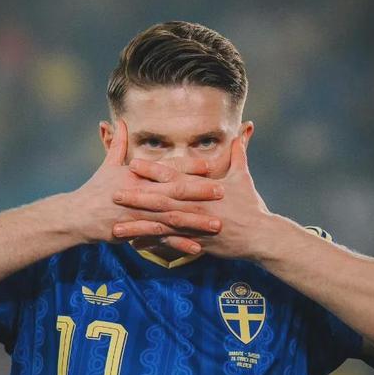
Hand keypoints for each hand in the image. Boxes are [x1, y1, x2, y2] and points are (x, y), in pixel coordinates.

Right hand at [68, 120, 223, 253]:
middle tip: (223, 192)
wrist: (77, 216)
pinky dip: (179, 244)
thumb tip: (120, 121)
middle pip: (175, 192)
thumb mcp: (107, 165)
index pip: (168, 169)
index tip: (211, 165)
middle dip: (200, 192)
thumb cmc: (94, 190)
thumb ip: (118, 144)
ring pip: (172, 217)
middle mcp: (141, 194)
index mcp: (138, 176)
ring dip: (196, 221)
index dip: (190, 167)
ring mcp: (140, 215)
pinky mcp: (137, 233)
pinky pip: (161, 240)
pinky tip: (196, 249)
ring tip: (217, 224)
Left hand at [114, 137, 274, 259]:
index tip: (132, 164)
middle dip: (136, 196)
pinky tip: (134, 245)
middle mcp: (195, 206)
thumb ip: (239, 152)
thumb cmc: (252, 206)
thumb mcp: (244, 176)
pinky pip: (169, 245)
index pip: (173, 175)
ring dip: (137, 225)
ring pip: (161, 224)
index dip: (151, 170)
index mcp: (202, 188)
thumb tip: (244, 129)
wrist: (261, 236)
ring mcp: (194, 226)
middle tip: (112, 193)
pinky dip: (152, 245)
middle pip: (161, 199)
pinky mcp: (196, 243)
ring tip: (116, 226)